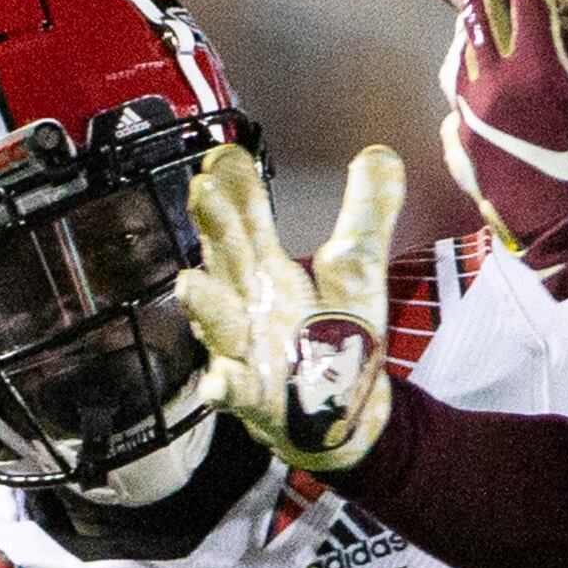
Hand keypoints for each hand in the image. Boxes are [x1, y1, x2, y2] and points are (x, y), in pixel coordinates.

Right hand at [179, 143, 407, 471]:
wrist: (341, 415)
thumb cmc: (333, 340)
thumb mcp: (358, 272)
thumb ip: (366, 216)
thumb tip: (380, 152)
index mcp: (265, 270)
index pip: (246, 221)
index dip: (236, 189)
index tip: (227, 155)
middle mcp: (244, 304)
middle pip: (226, 259)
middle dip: (214, 228)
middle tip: (203, 190)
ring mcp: (244, 351)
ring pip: (218, 323)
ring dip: (203, 303)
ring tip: (187, 284)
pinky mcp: (255, 398)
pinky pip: (234, 392)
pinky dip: (224, 388)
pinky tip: (218, 383)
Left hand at [433, 0, 567, 292]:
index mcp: (536, 70)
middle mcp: (493, 91)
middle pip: (475, 17)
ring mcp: (472, 126)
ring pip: (458, 64)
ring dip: (466, 35)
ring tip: (469, 19)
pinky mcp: (466, 157)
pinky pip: (457, 112)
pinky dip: (466, 93)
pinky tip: (472, 92)